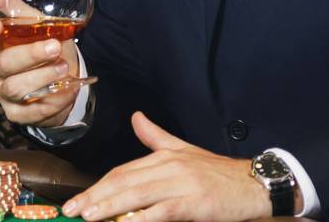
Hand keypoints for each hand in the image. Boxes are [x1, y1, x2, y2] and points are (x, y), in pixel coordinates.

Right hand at [0, 0, 81, 126]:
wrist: (65, 80)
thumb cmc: (44, 46)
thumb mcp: (34, 23)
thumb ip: (11, 4)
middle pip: (4, 64)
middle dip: (30, 55)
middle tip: (54, 48)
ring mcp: (4, 94)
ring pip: (16, 88)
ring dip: (43, 78)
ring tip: (65, 69)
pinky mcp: (16, 114)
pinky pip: (30, 112)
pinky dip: (50, 101)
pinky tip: (65, 91)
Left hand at [61, 112, 278, 221]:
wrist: (254, 183)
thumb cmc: (219, 174)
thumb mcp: (184, 149)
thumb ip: (156, 136)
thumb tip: (136, 117)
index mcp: (163, 156)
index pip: (122, 171)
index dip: (97, 186)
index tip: (78, 200)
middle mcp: (169, 166)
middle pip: (123, 182)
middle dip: (95, 197)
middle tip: (73, 211)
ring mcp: (181, 184)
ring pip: (137, 195)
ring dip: (110, 207)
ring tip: (89, 216)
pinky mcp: (195, 203)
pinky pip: (163, 211)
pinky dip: (142, 218)